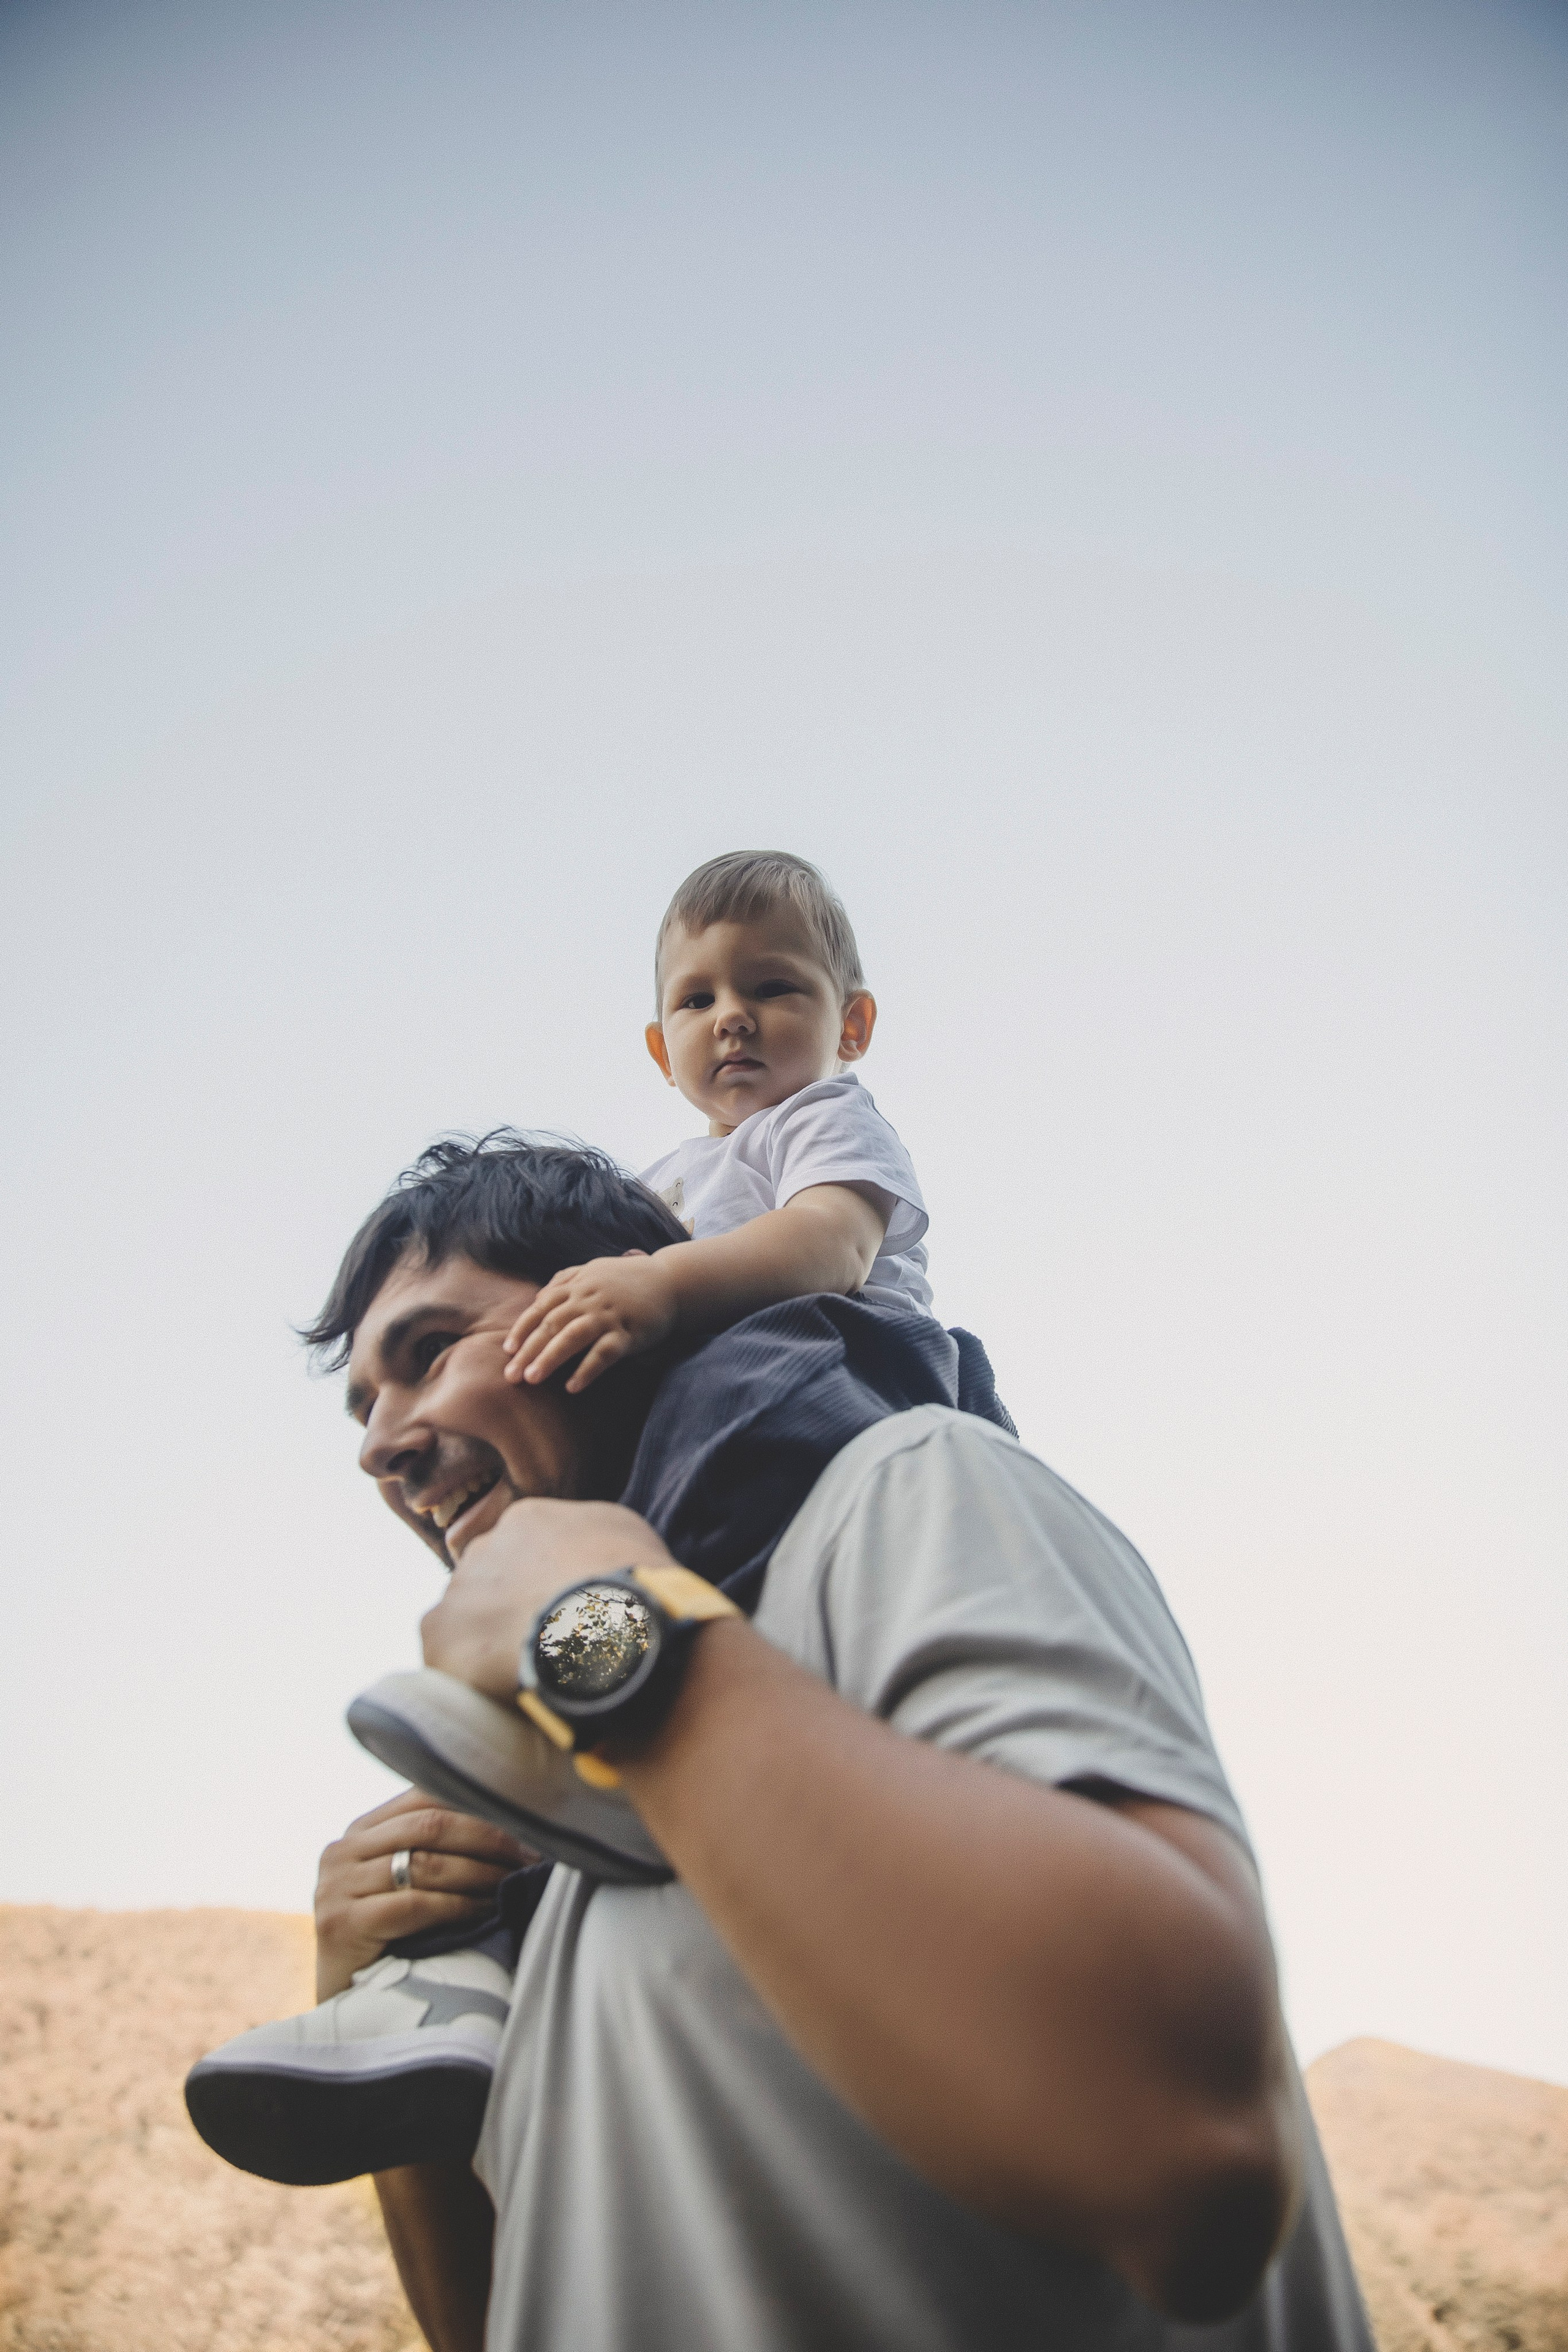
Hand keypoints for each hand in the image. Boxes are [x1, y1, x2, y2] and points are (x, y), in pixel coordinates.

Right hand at [313, 1785, 535, 1999]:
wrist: (339, 2003)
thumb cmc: (384, 1939)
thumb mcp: (397, 1884)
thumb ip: (429, 1851)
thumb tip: (506, 1826)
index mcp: (360, 1831)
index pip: (424, 1796)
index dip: (476, 1805)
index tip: (521, 1823)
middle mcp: (342, 1851)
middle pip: (429, 1826)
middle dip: (487, 1837)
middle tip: (529, 1854)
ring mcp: (337, 1887)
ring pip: (426, 1864)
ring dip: (481, 1872)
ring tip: (514, 1881)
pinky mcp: (341, 1924)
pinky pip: (415, 1905)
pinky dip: (458, 1906)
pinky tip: (486, 1910)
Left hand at [420, 1496, 674, 1700]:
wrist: (604, 1626)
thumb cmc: (630, 1582)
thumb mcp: (628, 1537)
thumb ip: (596, 1538)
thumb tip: (589, 1555)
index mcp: (528, 1521)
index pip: (526, 1550)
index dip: (544, 1583)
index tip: (560, 1610)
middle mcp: (484, 1548)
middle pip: (490, 1581)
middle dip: (510, 1608)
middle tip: (543, 1644)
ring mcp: (457, 1592)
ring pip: (465, 1618)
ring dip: (488, 1641)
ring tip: (522, 1674)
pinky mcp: (440, 1638)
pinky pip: (445, 1657)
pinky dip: (467, 1675)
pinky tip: (495, 1693)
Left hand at [501, 1250, 678, 1392]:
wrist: (671, 1281)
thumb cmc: (629, 1278)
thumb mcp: (594, 1270)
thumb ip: (566, 1280)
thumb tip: (538, 1296)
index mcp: (579, 1285)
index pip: (542, 1307)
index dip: (523, 1329)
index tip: (507, 1350)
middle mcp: (589, 1299)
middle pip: (551, 1325)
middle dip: (529, 1350)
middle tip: (511, 1375)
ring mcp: (609, 1315)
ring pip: (573, 1337)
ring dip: (550, 1358)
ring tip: (532, 1379)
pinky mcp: (630, 1333)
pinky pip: (605, 1353)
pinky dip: (587, 1370)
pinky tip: (572, 1387)